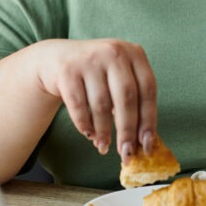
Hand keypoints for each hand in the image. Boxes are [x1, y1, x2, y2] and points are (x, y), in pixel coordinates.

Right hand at [30, 39, 157, 159]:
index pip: (148, 89)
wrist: (56, 58)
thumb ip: (133, 99)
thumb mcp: (118, 76)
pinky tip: (88, 134)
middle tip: (126, 153)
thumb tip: (144, 141)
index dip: (149, 119)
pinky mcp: (67, 71)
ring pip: (102, 104)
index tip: (147, 145)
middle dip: (127, 131)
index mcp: (134, 53)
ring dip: (104, 131)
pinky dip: (84, 124)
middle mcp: (114, 52)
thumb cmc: (96, 74)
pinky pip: (79, 105)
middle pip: (126, 98)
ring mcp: (90, 59)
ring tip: (104, 146)